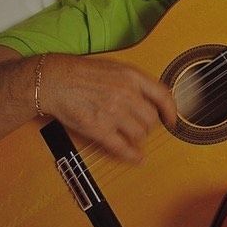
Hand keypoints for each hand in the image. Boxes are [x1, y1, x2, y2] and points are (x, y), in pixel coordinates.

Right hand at [40, 54, 176, 162]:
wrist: (54, 80)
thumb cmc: (83, 73)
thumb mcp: (115, 67)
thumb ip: (136, 82)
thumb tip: (155, 99)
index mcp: (132, 76)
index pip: (163, 95)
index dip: (171, 110)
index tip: (172, 120)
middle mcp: (126, 94)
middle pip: (152, 118)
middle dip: (149, 125)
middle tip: (140, 125)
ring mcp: (113, 112)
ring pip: (140, 134)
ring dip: (138, 137)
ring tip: (130, 134)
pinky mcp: (98, 129)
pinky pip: (122, 147)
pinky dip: (133, 156)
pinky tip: (138, 158)